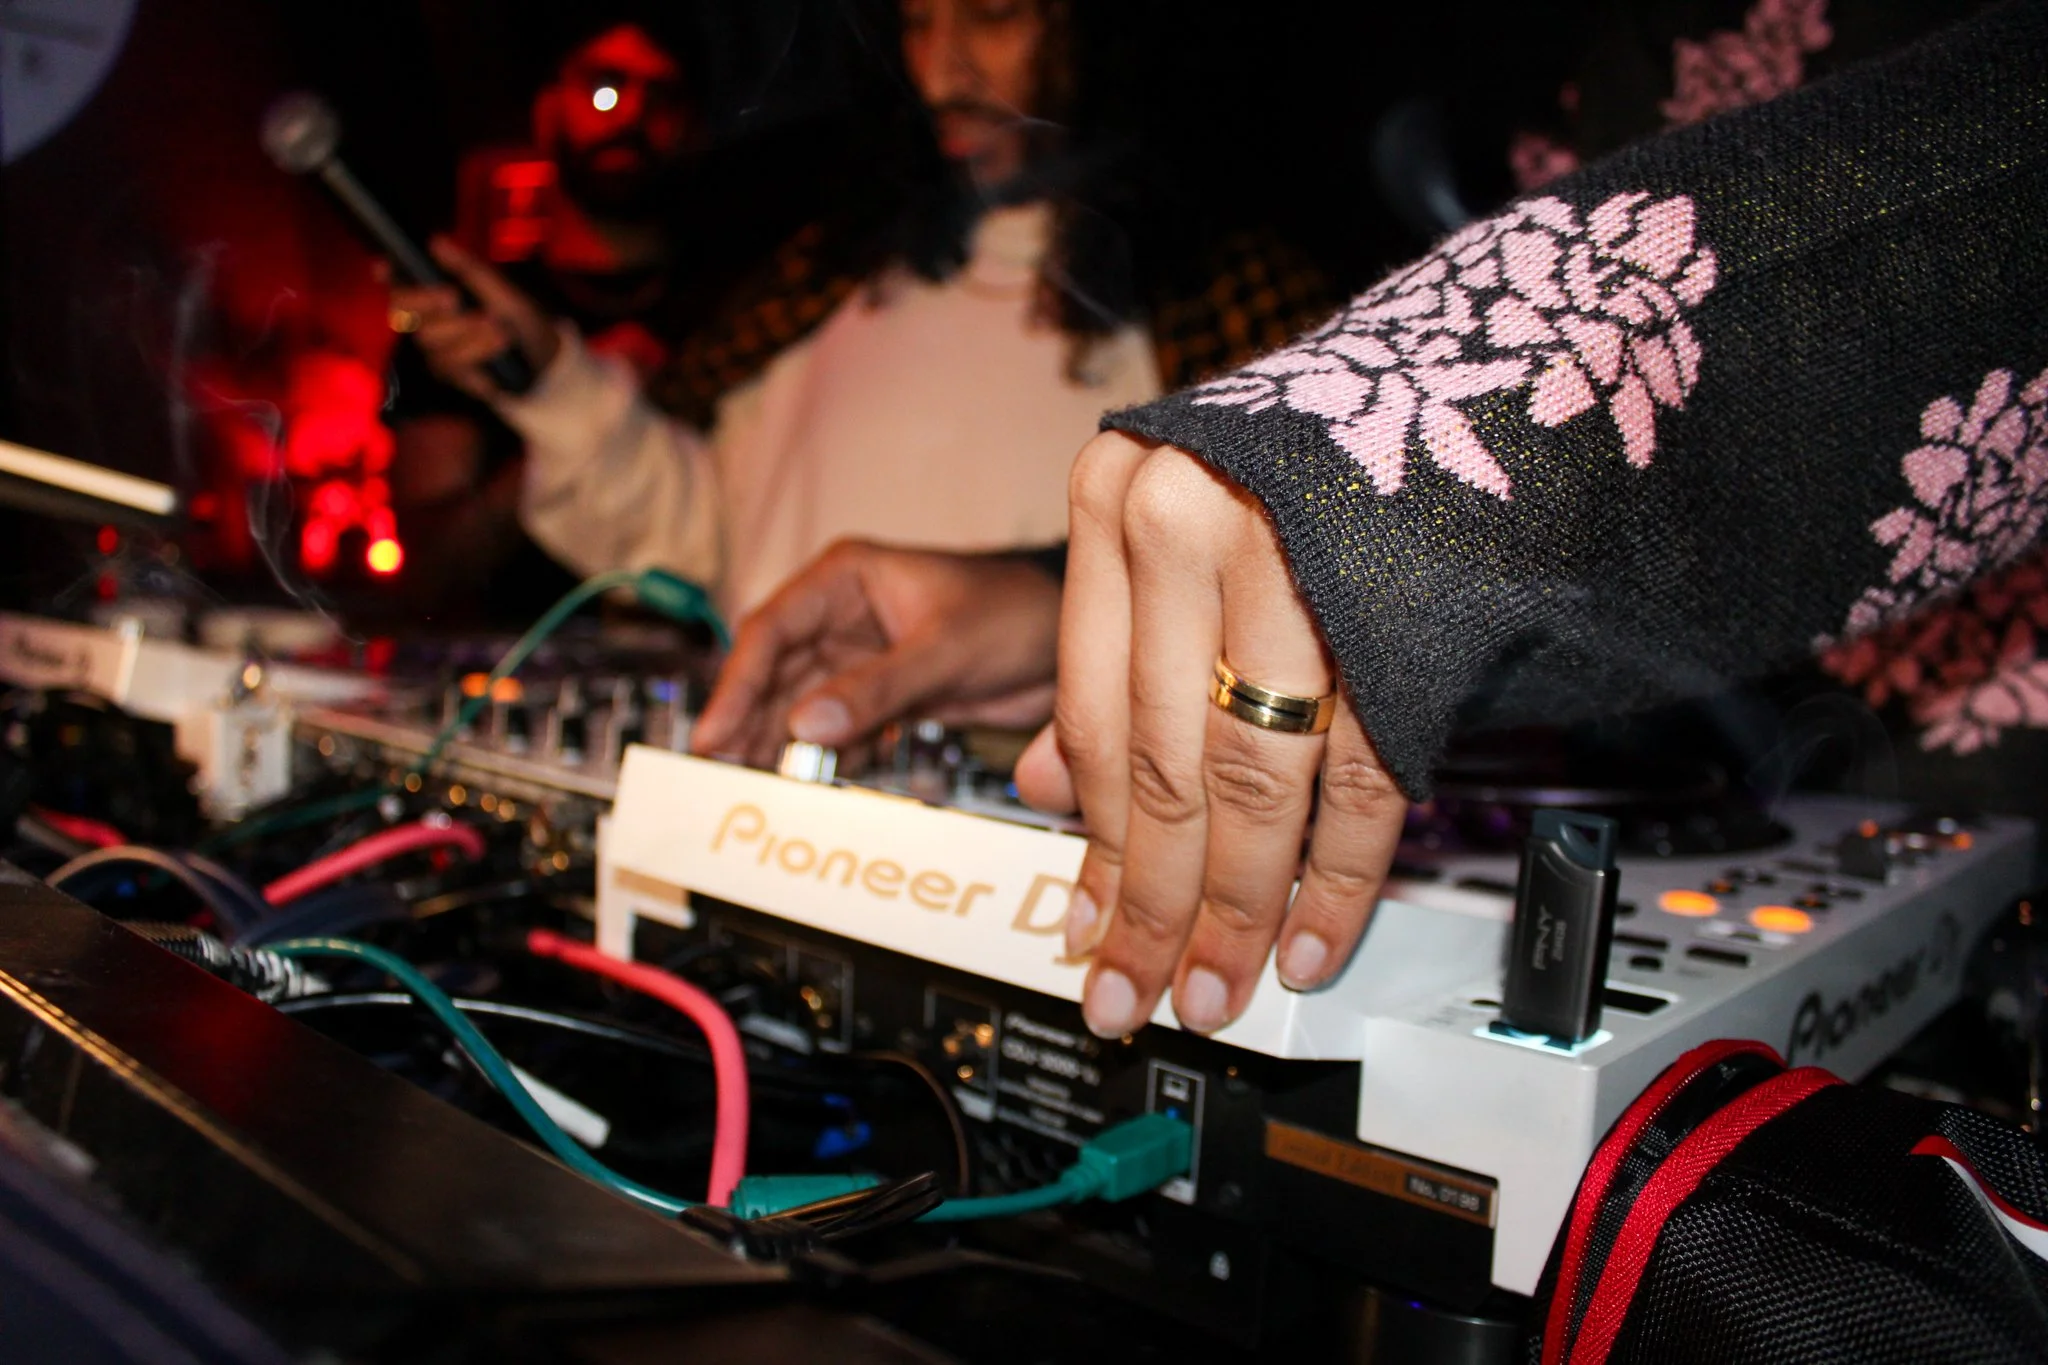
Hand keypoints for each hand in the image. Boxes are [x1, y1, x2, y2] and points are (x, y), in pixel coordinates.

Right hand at [386, 238, 560, 400]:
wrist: (543, 355)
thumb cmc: (519, 316)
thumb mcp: (500, 289)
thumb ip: (468, 269)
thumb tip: (437, 241)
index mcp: (437, 294)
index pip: (400, 286)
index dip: (388, 277)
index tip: (383, 267)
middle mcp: (429, 321)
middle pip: (404, 314)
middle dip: (427, 303)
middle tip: (453, 298)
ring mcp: (436, 349)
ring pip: (431, 342)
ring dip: (468, 333)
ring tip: (500, 329)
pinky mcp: (450, 374)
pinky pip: (453, 365)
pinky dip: (479, 354)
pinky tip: (497, 348)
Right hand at [692, 540, 1063, 768]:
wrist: (1071, 637)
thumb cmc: (1017, 611)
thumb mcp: (944, 649)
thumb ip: (877, 688)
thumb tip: (806, 725)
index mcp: (845, 580)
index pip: (770, 631)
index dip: (735, 685)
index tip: (713, 735)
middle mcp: (842, 618)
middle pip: (775, 676)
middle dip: (748, 727)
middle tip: (720, 778)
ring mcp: (861, 661)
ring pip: (802, 710)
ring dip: (780, 750)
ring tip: (753, 792)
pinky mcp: (884, 700)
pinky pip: (840, 734)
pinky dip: (825, 763)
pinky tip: (808, 791)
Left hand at [1014, 432, 1407, 1038]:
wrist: (1469, 371)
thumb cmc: (1305, 452)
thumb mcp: (1171, 527)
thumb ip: (1111, 653)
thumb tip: (1053, 793)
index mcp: (1120, 500)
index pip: (1090, 713)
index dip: (1092, 842)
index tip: (1085, 927)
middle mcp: (1191, 522)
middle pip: (1164, 765)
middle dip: (1153, 904)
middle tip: (1140, 989)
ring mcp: (1298, 564)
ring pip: (1253, 783)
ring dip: (1238, 908)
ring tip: (1220, 985)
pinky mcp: (1401, 612)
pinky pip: (1363, 776)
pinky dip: (1339, 875)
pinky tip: (1314, 937)